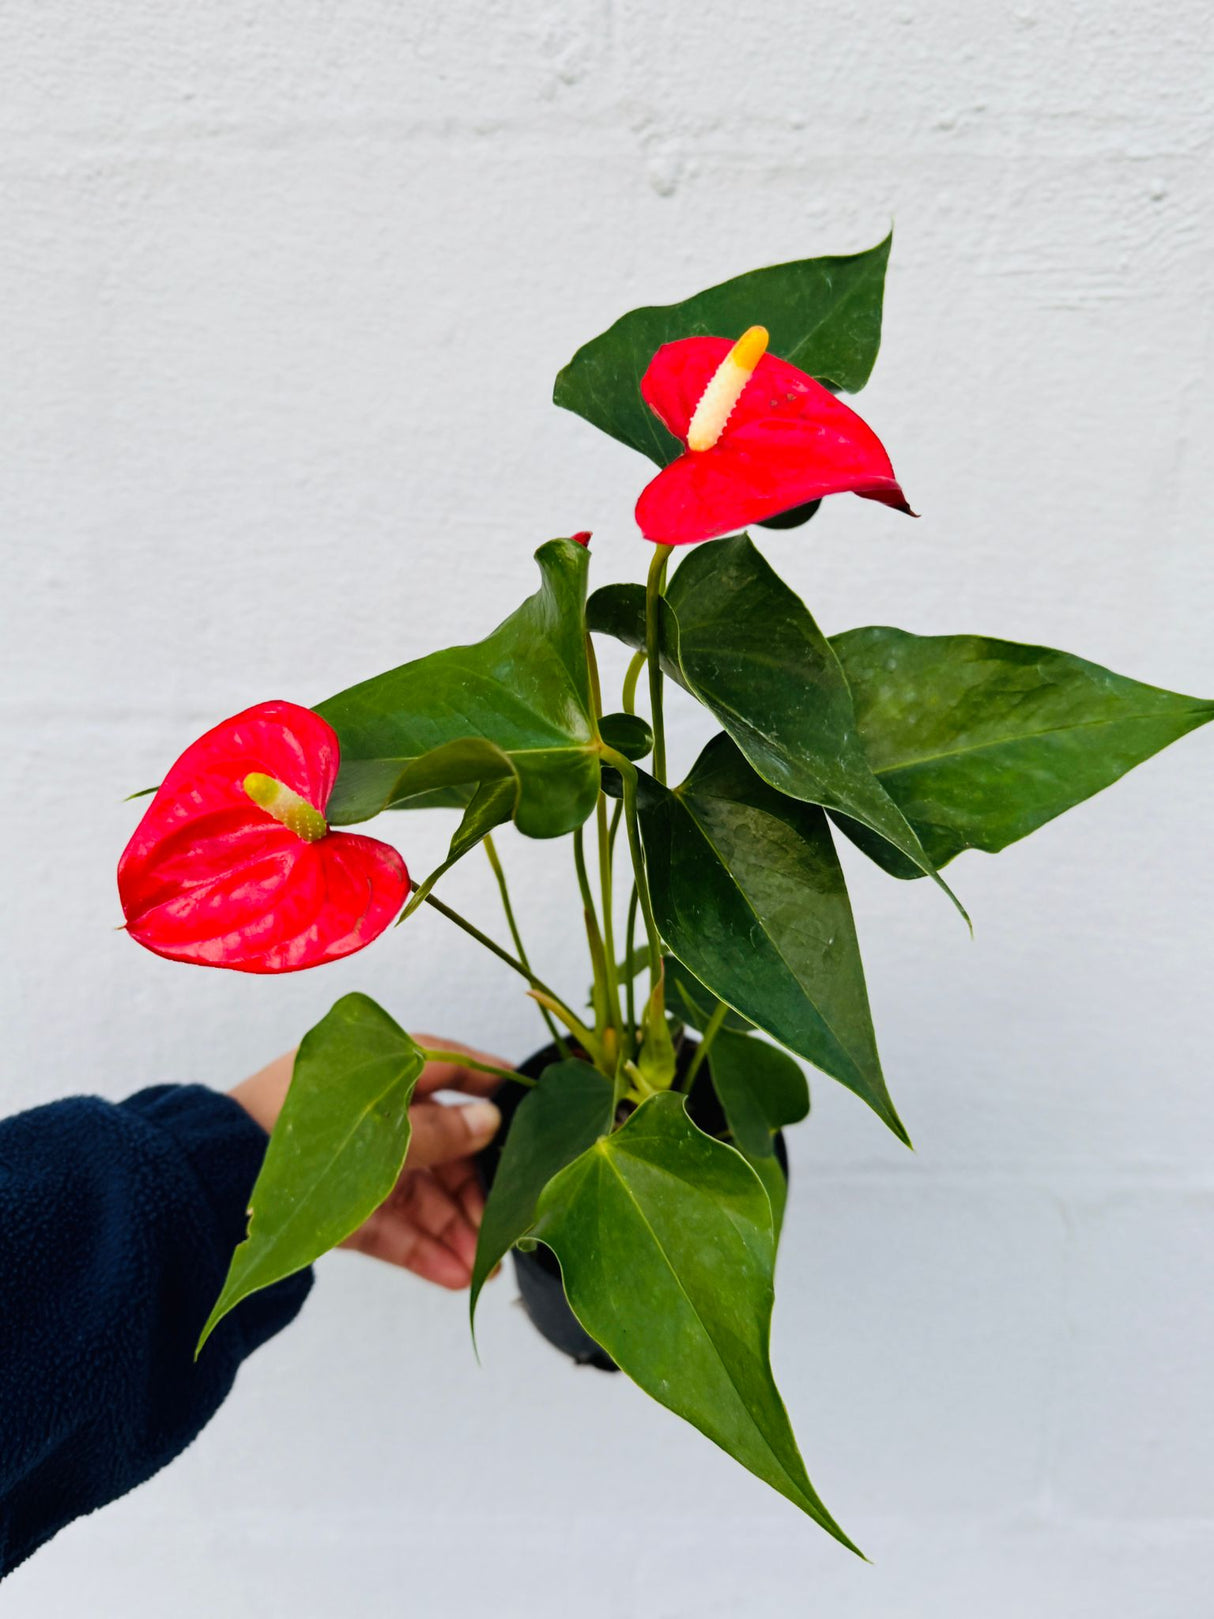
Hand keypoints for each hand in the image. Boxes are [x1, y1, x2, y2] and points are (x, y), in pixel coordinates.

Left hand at [230, 1035, 504, 1290]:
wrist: (213, 1187)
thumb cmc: (301, 1138)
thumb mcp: (387, 1131)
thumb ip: (442, 1130)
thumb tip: (490, 1122)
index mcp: (373, 1067)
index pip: (443, 1065)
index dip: (485, 1086)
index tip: (525, 1110)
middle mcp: (365, 1110)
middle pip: (437, 1143)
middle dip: (472, 1189)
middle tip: (504, 1226)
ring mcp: (349, 1159)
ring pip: (416, 1191)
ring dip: (452, 1228)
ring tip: (481, 1268)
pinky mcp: (331, 1205)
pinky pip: (386, 1224)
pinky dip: (418, 1247)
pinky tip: (451, 1275)